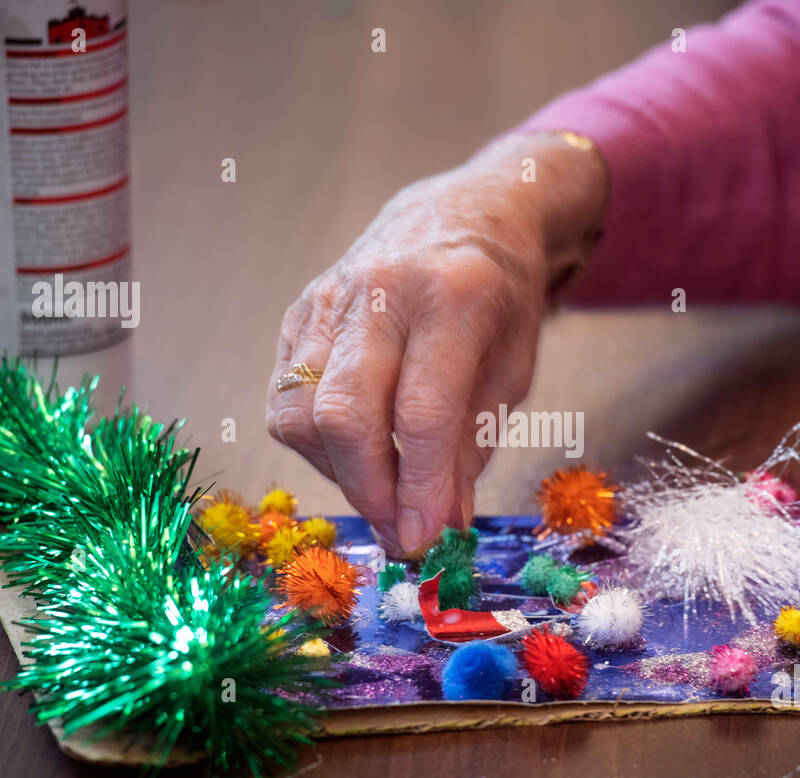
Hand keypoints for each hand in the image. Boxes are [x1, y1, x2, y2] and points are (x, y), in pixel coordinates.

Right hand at [267, 132, 606, 554]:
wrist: (467, 215)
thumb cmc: (500, 300)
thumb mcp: (511, 371)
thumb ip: (470, 448)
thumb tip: (438, 526)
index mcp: (453, 295)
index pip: (421, 413)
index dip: (420, 489)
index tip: (425, 539)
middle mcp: (381, 291)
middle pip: (345, 415)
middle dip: (369, 492)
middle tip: (399, 533)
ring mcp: (329, 297)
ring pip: (302, 413)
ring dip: (340, 472)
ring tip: (384, 488)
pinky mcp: (298, 311)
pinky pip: (287, 398)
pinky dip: (319, 443)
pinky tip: (358, 451)